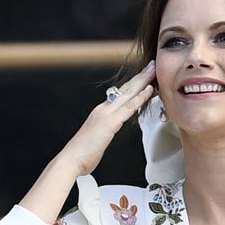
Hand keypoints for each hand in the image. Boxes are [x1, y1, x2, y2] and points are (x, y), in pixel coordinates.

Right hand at [55, 61, 156, 179]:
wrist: (72, 158)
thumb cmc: (84, 152)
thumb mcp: (99, 136)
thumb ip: (107, 128)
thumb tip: (113, 127)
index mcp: (101, 112)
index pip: (120, 94)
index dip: (132, 84)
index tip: (143, 76)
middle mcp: (103, 109)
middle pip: (125, 89)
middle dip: (139, 77)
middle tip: (151, 65)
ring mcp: (106, 114)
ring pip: (128, 94)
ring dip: (142, 81)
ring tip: (153, 70)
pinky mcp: (110, 123)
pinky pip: (128, 108)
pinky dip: (140, 98)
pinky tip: (149, 90)